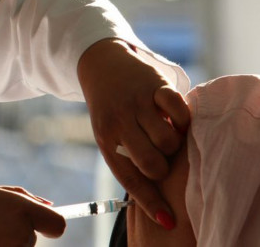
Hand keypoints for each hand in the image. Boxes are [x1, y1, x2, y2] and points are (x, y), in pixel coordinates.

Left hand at [78, 38, 189, 229]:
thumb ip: (127, 157)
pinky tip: (175, 118)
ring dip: (174, 143)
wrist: (100, 64)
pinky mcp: (154, 85)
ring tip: (166, 134)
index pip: (128, 178)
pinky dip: (183, 120)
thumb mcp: (108, 133)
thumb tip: (154, 194)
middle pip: (151, 164)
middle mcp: (119, 122)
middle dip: (163, 168)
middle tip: (161, 156)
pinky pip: (179, 110)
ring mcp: (136, 103)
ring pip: (168, 141)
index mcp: (105, 139)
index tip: (166, 219)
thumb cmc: (110, 109)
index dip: (149, 201)